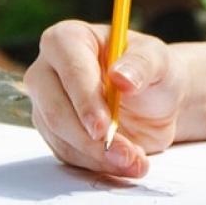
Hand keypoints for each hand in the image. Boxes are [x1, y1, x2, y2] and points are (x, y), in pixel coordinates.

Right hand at [24, 20, 188, 176]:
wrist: (156, 100)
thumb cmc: (152, 69)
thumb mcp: (158, 59)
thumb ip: (142, 64)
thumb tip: (121, 77)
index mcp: (68, 39)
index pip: (69, 69)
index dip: (84, 99)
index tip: (103, 126)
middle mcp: (48, 71)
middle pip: (56, 110)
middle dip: (91, 138)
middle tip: (125, 153)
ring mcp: (47, 105)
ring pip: (62, 138)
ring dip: (99, 157)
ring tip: (135, 161)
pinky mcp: (55, 134)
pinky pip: (69, 155)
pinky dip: (98, 164)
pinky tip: (126, 164)